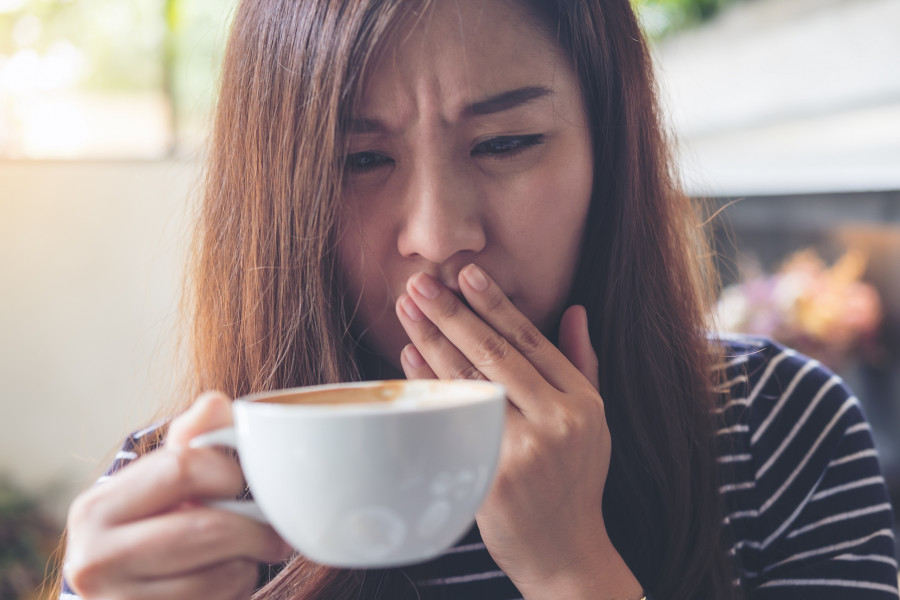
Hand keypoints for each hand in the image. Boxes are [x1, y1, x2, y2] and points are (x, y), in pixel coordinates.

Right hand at [64, 392, 291, 599]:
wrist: (124, 592)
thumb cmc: (154, 526)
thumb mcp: (163, 478)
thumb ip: (193, 437)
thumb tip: (216, 403)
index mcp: (96, 509)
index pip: (182, 468)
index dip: (228, 472)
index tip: (241, 483)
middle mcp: (95, 561)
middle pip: (207, 529)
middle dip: (253, 528)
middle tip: (273, 530)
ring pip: (221, 576)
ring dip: (247, 564)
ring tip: (240, 556)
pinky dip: (236, 591)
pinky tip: (223, 582)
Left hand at [395, 264, 641, 598]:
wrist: (565, 554)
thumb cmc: (574, 482)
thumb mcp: (593, 421)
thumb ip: (582, 364)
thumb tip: (576, 310)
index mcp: (582, 403)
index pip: (532, 342)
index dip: (496, 305)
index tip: (466, 273)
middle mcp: (558, 423)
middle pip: (495, 355)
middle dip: (452, 314)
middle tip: (421, 282)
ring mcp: (525, 452)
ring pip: (469, 383)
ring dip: (432, 341)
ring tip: (407, 309)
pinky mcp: (494, 479)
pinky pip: (452, 422)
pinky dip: (428, 387)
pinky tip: (408, 360)